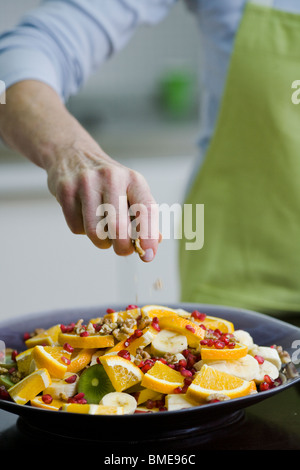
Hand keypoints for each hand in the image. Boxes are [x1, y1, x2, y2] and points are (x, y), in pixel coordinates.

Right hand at [47, 146, 159, 260]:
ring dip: (101, 242)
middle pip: (119, 228)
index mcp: (133, 179)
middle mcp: (111, 178)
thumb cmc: (107, 180)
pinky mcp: (66, 190)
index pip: (146, 211)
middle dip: (122, 247)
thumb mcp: (130, 190)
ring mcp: (86, 183)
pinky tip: (84, 216)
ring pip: (95, 232)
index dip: (148, 237)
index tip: (148, 256)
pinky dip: (82, 230)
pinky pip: (76, 228)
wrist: (73, 154)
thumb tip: (153, 241)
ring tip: (102, 232)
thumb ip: (143, 216)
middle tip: (122, 249)